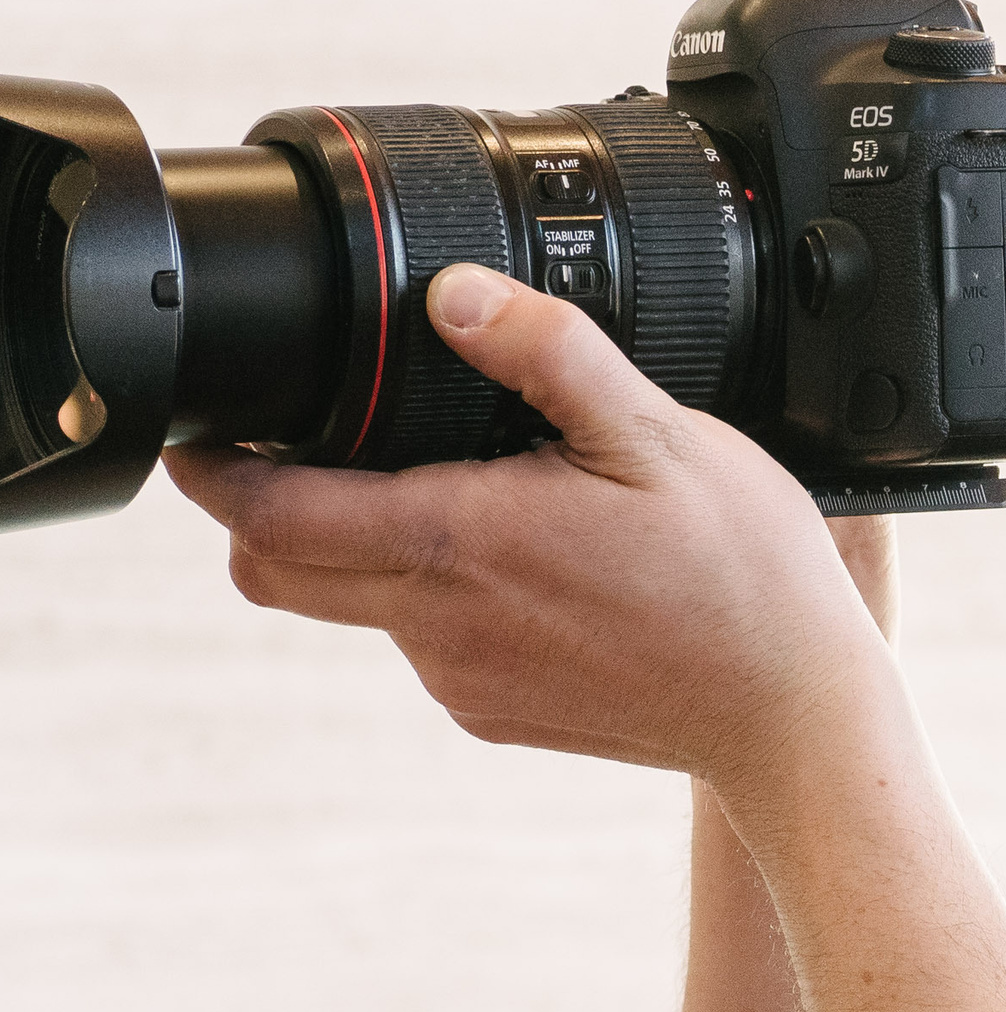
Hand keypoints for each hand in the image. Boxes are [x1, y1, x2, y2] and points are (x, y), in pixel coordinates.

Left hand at [164, 264, 891, 794]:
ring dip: (366, 554)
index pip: (268, 517)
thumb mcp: (660, 435)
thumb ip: (551, 354)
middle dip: (257, 514)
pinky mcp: (495, 716)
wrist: (794, 716)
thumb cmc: (744, 576)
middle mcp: (439, 625)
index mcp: (460, 542)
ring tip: (462, 499)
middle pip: (274, 574)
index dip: (212, 470)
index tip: (206, 431)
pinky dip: (441, 604)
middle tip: (296, 452)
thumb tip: (456, 295)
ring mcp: (463, 680)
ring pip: (355, 609)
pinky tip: (530, 571)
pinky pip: (427, 650)